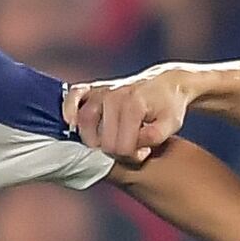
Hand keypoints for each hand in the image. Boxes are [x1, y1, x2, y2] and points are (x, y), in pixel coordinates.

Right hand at [67, 72, 195, 163]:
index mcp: (133, 105)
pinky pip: (74, 96)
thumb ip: (154, 138)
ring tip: (107, 144)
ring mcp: (102, 90)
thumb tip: (134, 146)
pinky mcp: (95, 87)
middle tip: (130, 149)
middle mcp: (114, 96)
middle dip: (115, 151)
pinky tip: (71, 122)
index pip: (120, 147)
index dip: (132, 156)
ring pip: (84, 122)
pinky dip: (69, 109)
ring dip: (92, 140)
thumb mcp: (171, 125)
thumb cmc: (169, 106)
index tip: (143, 152)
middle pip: (102, 140)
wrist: (167, 84)